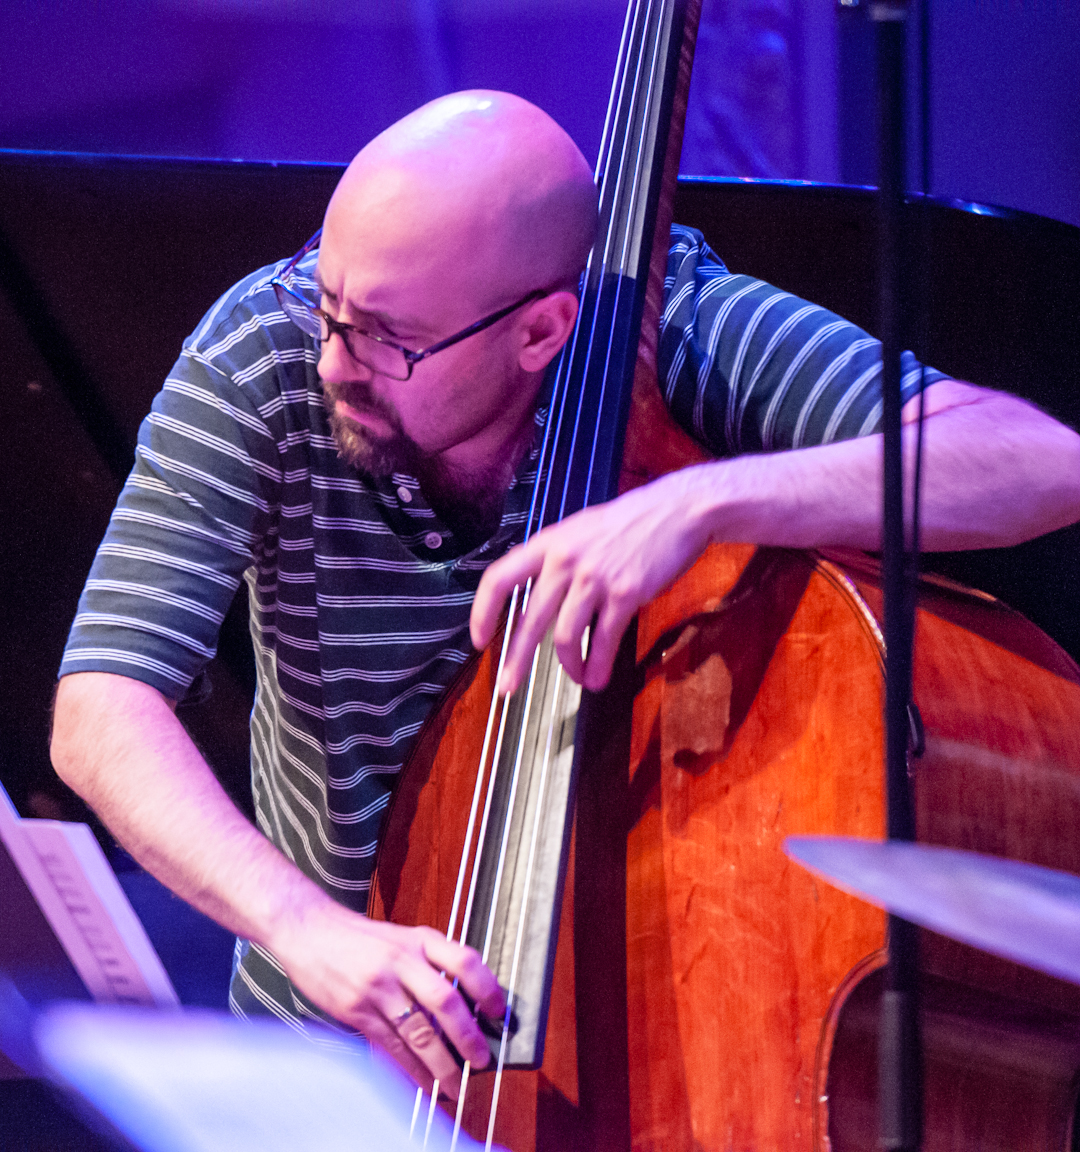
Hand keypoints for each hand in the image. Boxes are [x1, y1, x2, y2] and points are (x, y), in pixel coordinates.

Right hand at [269, 899, 505, 1096]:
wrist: (308, 930)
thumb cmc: (359, 938)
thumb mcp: (401, 938)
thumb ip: (429, 962)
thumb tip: (463, 1004)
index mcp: (419, 939)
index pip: (464, 960)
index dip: (487, 988)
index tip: (499, 1012)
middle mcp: (402, 961)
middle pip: (445, 1002)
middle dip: (468, 1037)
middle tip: (483, 1059)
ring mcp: (378, 987)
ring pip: (418, 1032)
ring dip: (441, 1064)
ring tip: (456, 1084)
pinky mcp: (356, 1010)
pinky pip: (391, 1046)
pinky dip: (410, 1069)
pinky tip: (422, 1083)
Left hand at [471, 468, 712, 694]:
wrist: (677, 509)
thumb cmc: (629, 522)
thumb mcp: (580, 531)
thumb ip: (556, 560)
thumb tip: (538, 599)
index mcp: (548, 543)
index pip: (499, 578)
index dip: (482, 612)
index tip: (479, 640)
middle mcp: (565, 561)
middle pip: (530, 620)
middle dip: (516, 660)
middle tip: (507, 687)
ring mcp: (595, 577)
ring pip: (566, 637)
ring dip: (569, 667)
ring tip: (577, 679)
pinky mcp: (625, 593)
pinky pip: (604, 641)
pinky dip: (598, 666)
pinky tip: (597, 678)